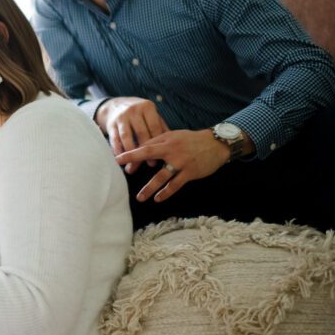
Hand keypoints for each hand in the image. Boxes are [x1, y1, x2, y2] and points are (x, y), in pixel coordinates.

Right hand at [96, 97, 169, 159]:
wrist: (117, 105)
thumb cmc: (140, 114)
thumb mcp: (151, 115)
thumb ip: (161, 126)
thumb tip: (172, 143)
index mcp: (147, 107)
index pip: (154, 126)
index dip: (158, 142)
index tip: (161, 155)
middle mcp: (134, 110)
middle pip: (141, 132)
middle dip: (146, 149)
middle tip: (150, 163)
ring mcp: (121, 116)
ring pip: (127, 136)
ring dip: (131, 152)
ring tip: (135, 164)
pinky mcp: (111, 123)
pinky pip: (114, 138)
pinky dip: (117, 149)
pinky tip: (121, 157)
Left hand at [115, 129, 229, 202]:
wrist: (216, 143)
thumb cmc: (192, 140)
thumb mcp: (174, 135)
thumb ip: (159, 141)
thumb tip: (140, 149)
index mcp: (166, 139)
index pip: (145, 146)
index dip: (132, 154)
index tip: (118, 160)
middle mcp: (171, 150)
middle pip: (148, 155)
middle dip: (135, 163)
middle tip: (125, 173)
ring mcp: (181, 162)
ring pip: (161, 176)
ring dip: (149, 188)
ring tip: (140, 198)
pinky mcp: (190, 172)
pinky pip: (175, 184)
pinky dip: (166, 192)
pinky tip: (158, 199)